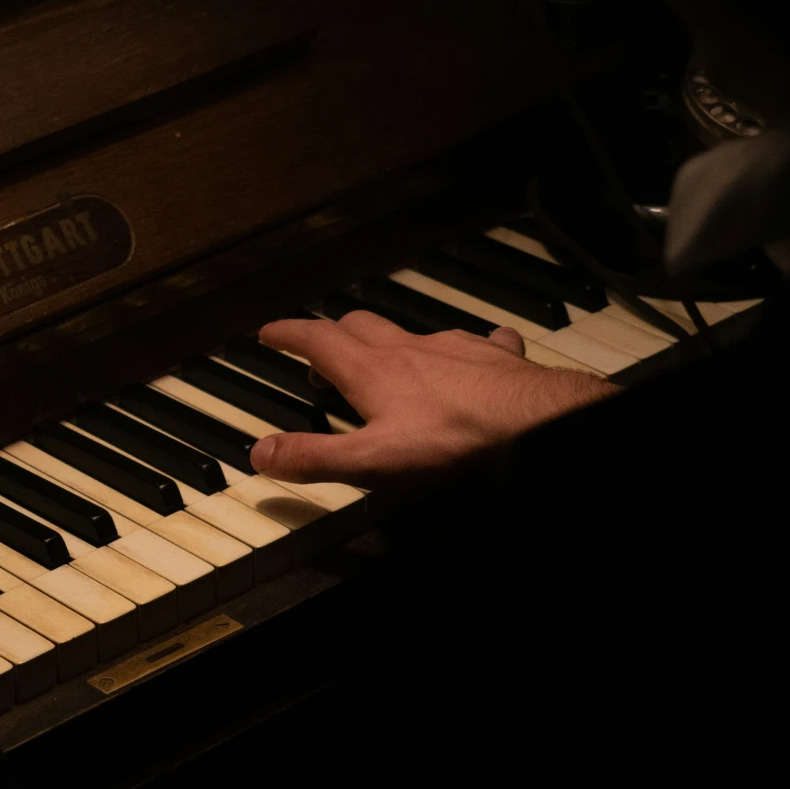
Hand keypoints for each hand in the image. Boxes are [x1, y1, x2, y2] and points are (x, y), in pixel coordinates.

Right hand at [249, 311, 611, 485]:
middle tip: (321, 355)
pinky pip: (476, 339)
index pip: (316, 340)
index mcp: (370, 371)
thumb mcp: (369, 461)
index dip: (288, 334)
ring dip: (389, 341)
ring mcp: (452, 348)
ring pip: (411, 331)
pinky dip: (464, 345)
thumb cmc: (450, 441)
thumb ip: (313, 457)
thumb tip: (260, 453)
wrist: (529, 422)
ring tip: (385, 359)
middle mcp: (407, 349)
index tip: (269, 332)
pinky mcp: (492, 356)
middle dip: (334, 336)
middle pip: (359, 327)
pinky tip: (474, 352)